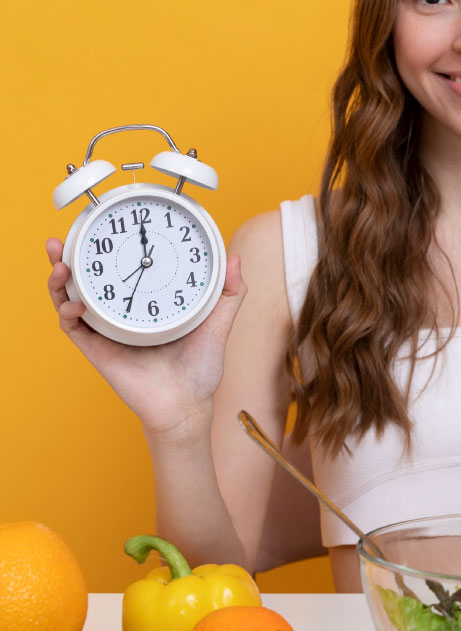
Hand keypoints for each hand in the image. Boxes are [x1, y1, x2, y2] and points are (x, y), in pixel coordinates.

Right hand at [45, 238, 247, 433]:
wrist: (187, 405)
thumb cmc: (201, 367)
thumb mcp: (218, 322)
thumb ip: (229, 292)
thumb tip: (233, 257)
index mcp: (146, 301)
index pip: (121, 267)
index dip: (107, 246)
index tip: (106, 225)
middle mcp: (122, 312)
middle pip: (87, 278)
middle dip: (70, 256)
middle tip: (62, 239)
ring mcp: (107, 330)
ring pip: (71, 297)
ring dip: (58, 278)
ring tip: (59, 261)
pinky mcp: (98, 349)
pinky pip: (73, 327)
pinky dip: (67, 310)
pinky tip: (74, 301)